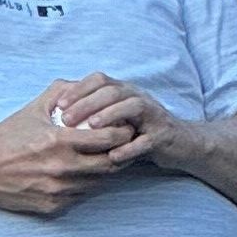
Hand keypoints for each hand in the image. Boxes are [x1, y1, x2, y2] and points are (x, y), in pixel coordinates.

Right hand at [0, 80, 156, 217]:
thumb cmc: (7, 137)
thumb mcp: (33, 109)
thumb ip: (61, 92)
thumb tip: (86, 83)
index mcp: (59, 141)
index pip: (109, 138)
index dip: (122, 132)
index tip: (123, 126)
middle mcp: (62, 168)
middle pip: (111, 164)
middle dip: (121, 152)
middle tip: (122, 143)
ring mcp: (58, 191)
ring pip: (99, 182)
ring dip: (106, 170)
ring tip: (106, 156)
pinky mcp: (53, 207)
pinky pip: (81, 195)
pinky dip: (87, 183)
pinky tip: (84, 172)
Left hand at [46, 74, 175, 160]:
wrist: (179, 143)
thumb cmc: (139, 131)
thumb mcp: (117, 117)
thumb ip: (94, 112)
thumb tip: (58, 114)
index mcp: (124, 91)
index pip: (99, 80)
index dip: (78, 90)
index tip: (57, 106)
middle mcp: (139, 97)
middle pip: (112, 91)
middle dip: (87, 103)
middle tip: (65, 119)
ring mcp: (153, 115)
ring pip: (132, 107)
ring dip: (110, 115)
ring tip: (91, 127)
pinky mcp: (163, 135)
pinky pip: (147, 140)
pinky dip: (130, 147)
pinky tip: (113, 156)